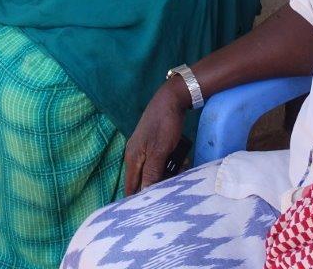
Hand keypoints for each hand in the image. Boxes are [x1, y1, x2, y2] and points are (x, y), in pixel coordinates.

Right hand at [123, 77, 189, 195]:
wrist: (172, 98)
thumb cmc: (164, 124)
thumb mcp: (159, 151)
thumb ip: (152, 173)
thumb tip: (145, 195)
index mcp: (132, 158)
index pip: (130, 187)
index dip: (137, 201)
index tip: (150, 214)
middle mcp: (136, 155)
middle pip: (143, 180)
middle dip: (157, 188)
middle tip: (172, 194)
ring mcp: (145, 149)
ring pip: (154, 172)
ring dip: (166, 176)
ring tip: (181, 175)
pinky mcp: (155, 145)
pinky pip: (160, 162)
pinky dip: (170, 165)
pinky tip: (182, 163)